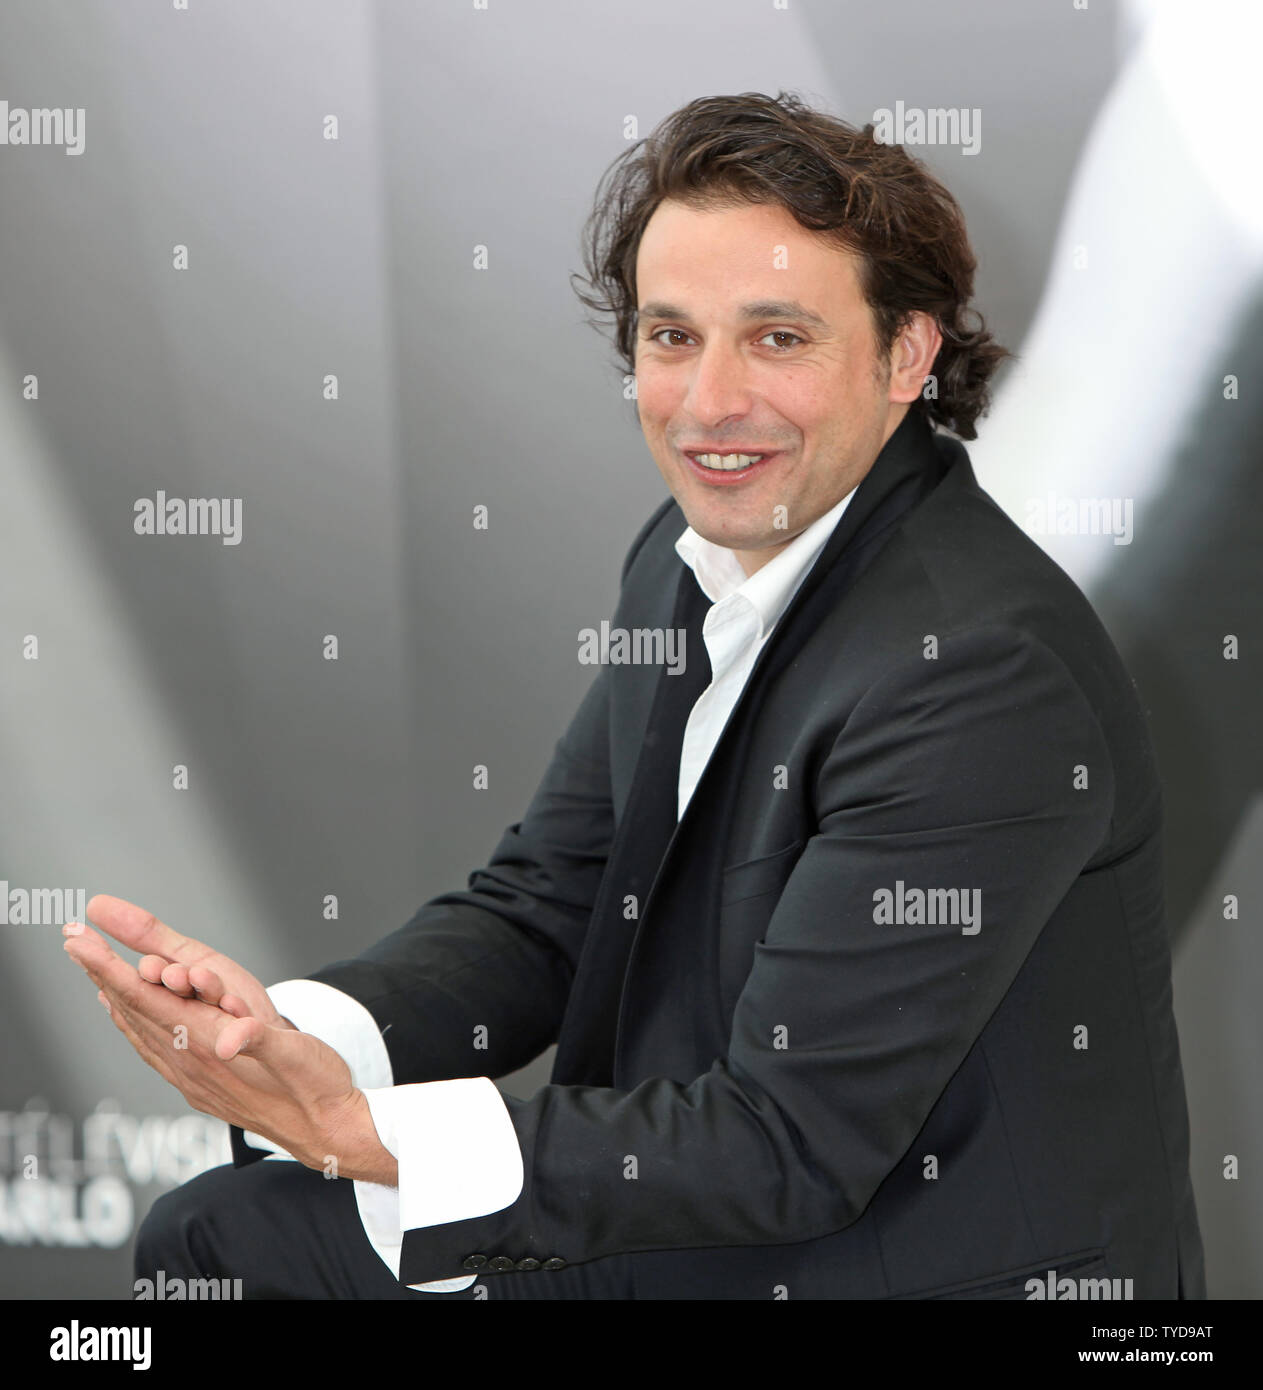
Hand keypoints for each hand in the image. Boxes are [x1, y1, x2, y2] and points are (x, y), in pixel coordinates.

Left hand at [62, 912, 396, 1183]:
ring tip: (93, 973)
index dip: (110, 970)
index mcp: (210, 1047)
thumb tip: (230, 1037)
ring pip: (141, 1032)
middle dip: (100, 975)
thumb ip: (261, 1039)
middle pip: (133, 1013)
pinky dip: (136, 1026)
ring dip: (114, 999)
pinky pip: (156, 1050)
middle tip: (72, 942)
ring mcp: (195, 1080)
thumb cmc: (317, 1087)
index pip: (147, 1002)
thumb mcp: (297, 1055)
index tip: (81, 943)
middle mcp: (193, 1065)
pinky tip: (134, 1020)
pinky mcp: (204, 1086)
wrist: (328, 1133)